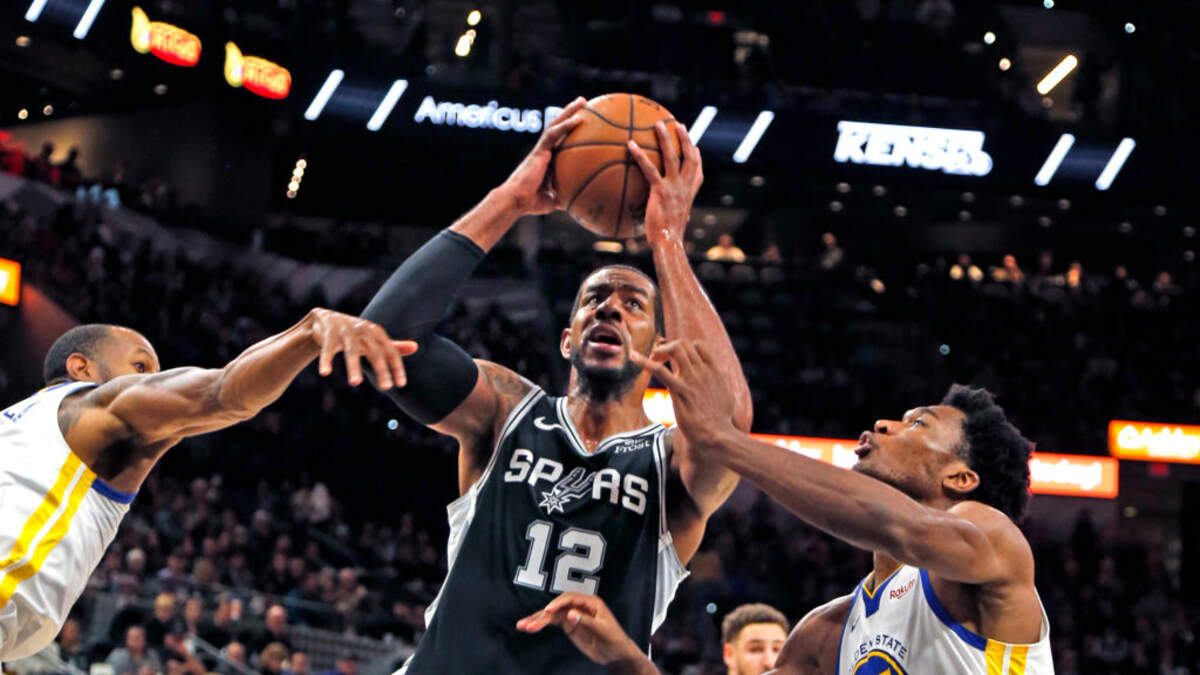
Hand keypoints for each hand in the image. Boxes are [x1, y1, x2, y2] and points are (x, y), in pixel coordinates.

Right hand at [307, 308, 417, 389]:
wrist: (326, 319)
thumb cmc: (355, 334)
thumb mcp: (375, 339)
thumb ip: (394, 346)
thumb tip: (416, 347)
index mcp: (376, 333)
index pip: (391, 351)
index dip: (397, 367)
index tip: (401, 384)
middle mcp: (363, 331)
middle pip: (374, 352)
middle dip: (381, 369)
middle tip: (386, 388)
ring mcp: (346, 333)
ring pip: (351, 352)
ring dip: (354, 367)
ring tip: (356, 383)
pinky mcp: (329, 335)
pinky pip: (328, 350)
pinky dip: (326, 361)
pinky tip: (325, 373)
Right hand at [497, 97, 588, 214]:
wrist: (517, 200)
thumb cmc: (531, 202)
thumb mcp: (553, 199)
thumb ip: (565, 196)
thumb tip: (580, 202)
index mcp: (547, 159)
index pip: (560, 139)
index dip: (570, 129)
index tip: (583, 120)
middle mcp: (544, 150)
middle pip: (558, 126)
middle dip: (570, 113)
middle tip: (584, 102)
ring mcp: (541, 148)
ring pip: (556, 124)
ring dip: (569, 111)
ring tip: (583, 100)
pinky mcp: (539, 150)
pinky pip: (554, 134)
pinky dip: (566, 126)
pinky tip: (579, 119)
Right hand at [517, 593, 647, 666]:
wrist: (616, 653)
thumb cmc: (614, 639)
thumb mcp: (603, 630)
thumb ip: (586, 621)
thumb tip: (570, 614)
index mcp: (590, 602)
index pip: (570, 599)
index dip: (558, 604)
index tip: (548, 612)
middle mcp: (579, 606)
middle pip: (557, 606)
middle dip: (542, 615)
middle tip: (529, 624)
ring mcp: (572, 615)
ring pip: (551, 614)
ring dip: (537, 620)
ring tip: (522, 626)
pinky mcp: (568, 625)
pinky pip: (552, 622)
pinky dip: (541, 624)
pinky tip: (530, 627)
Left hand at [626, 121, 701, 246]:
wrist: (669, 243)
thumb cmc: (667, 238)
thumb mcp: (672, 222)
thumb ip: (667, 212)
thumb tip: (657, 213)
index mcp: (689, 194)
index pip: (698, 172)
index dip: (697, 158)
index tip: (695, 147)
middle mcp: (685, 187)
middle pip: (690, 158)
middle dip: (686, 140)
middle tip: (678, 125)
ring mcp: (674, 188)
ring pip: (672, 157)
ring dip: (666, 138)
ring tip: (658, 124)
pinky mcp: (661, 191)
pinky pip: (649, 169)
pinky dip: (640, 155)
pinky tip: (630, 144)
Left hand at [630, 340, 735, 453]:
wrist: (717, 435)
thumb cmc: (720, 421)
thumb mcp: (724, 396)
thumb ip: (716, 384)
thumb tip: (713, 381)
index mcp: (715, 371)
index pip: (699, 346)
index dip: (685, 346)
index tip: (674, 355)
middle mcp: (703, 371)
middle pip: (684, 344)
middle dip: (669, 347)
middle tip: (659, 359)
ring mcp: (691, 379)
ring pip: (675, 349)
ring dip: (660, 351)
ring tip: (652, 359)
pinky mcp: (679, 390)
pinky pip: (659, 370)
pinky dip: (644, 361)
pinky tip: (633, 357)